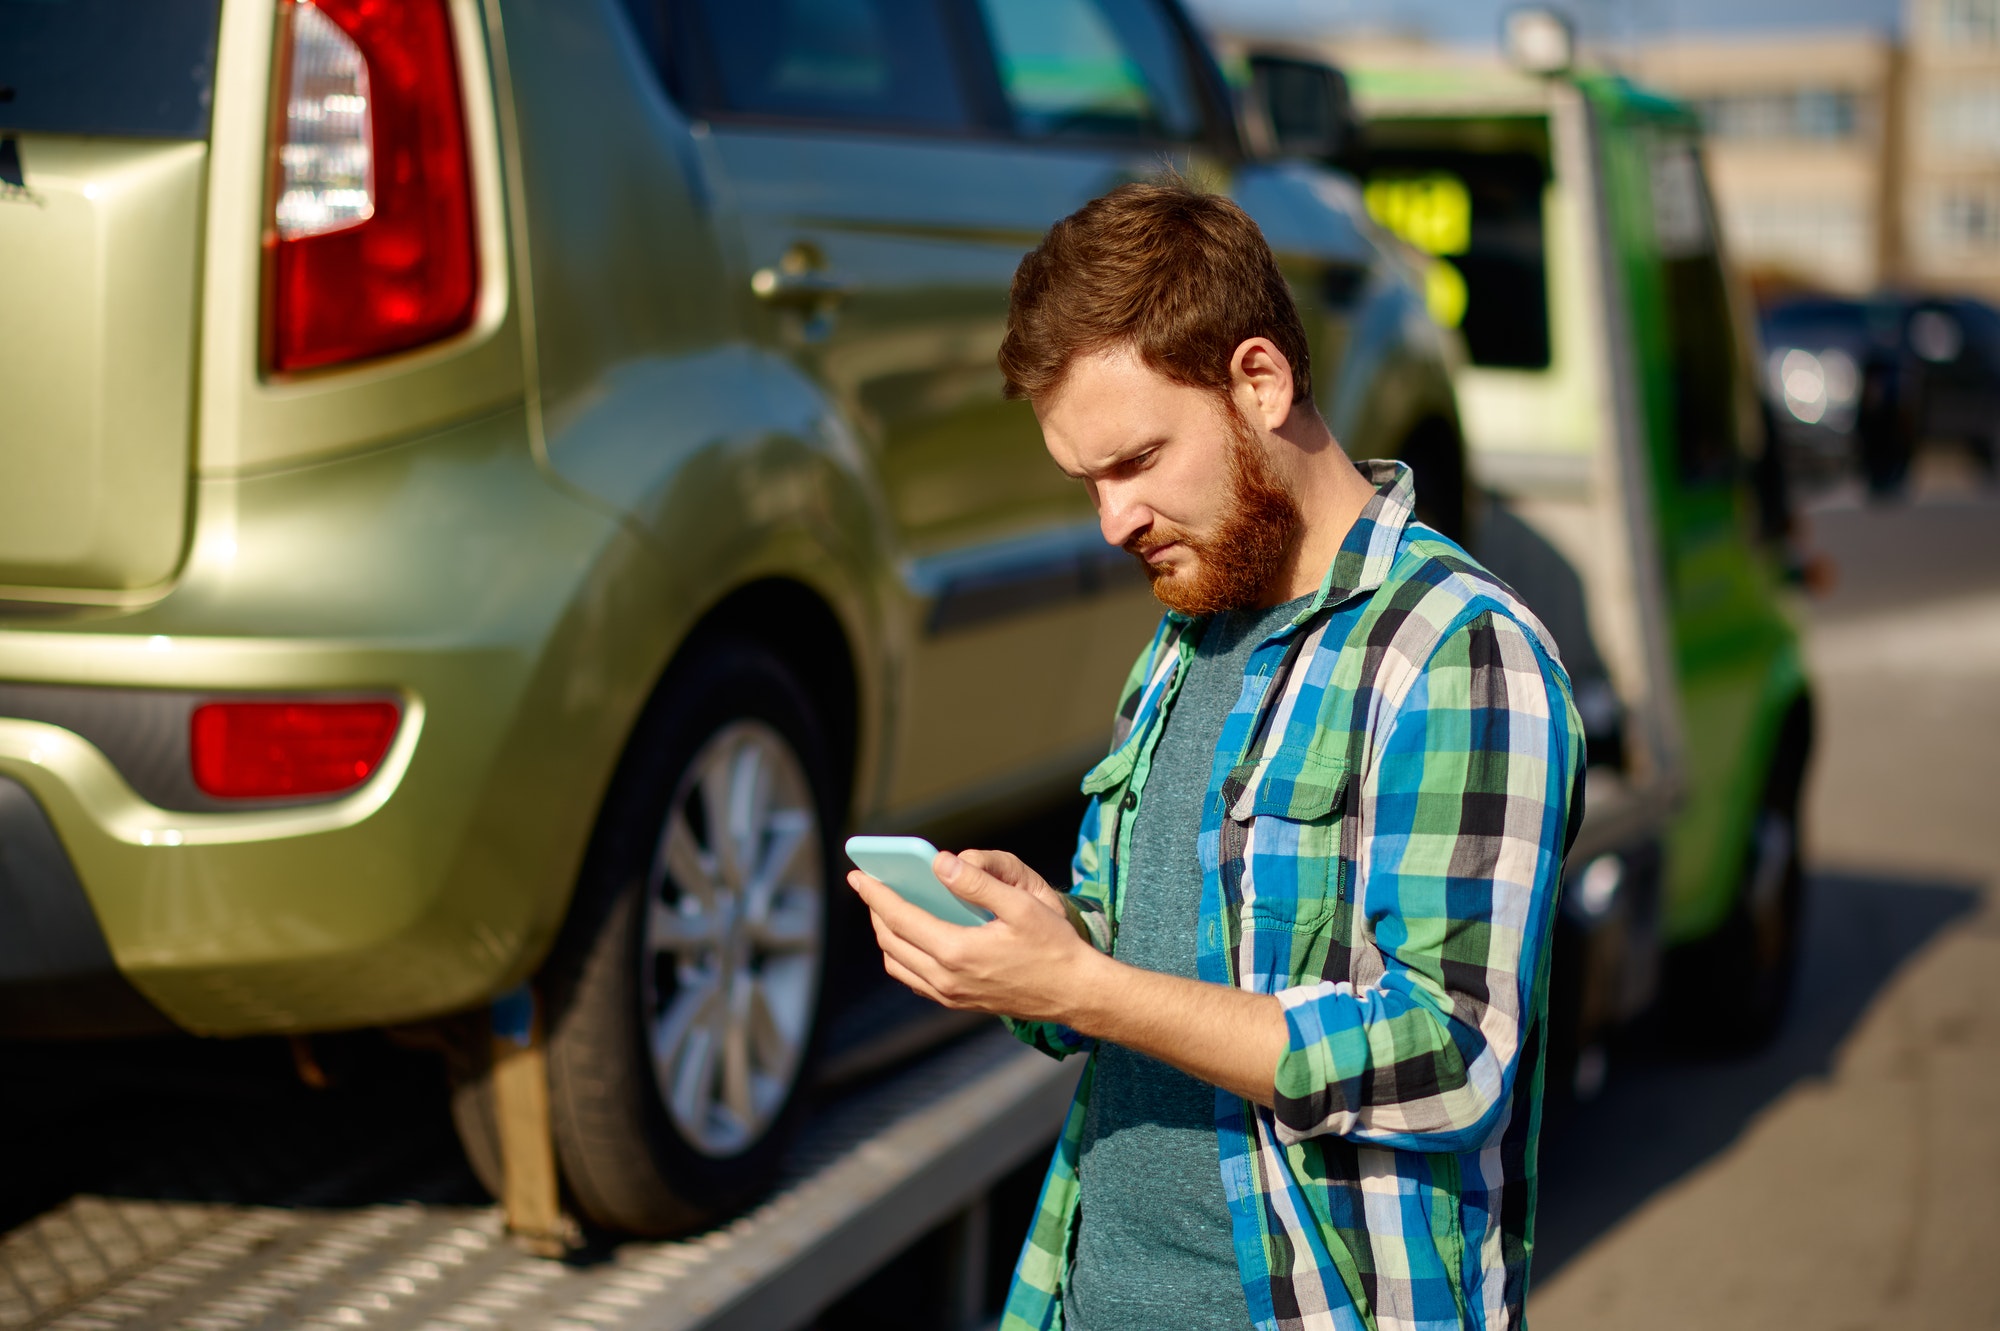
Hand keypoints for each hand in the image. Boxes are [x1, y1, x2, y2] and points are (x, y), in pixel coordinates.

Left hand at [847, 848, 1101, 1025]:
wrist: (1074, 993)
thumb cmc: (1053, 946)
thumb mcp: (1021, 906)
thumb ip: (978, 883)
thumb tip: (940, 863)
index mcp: (957, 951)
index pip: (900, 918)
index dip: (875, 894)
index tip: (857, 876)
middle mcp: (946, 979)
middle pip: (891, 941)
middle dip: (876, 911)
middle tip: (870, 886)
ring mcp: (950, 995)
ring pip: (898, 964)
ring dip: (886, 935)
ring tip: (888, 908)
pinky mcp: (958, 1003)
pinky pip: (914, 979)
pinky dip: (903, 956)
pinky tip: (912, 936)